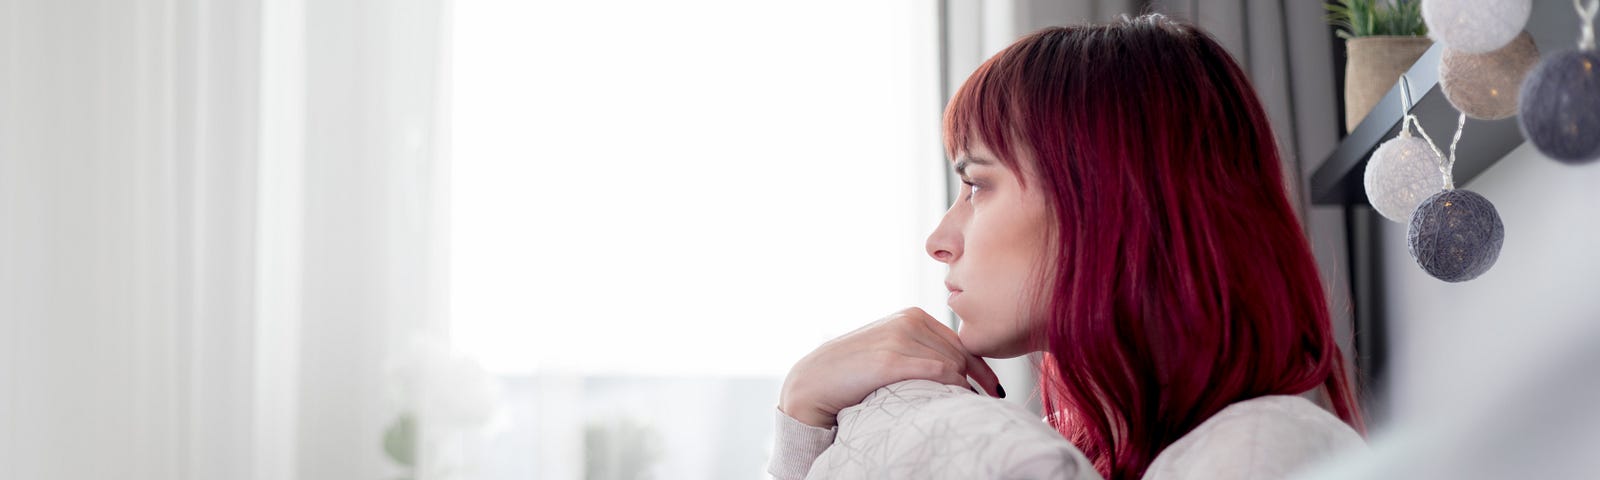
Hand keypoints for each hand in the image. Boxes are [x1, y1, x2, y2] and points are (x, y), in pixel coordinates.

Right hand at [778, 307, 1001, 427]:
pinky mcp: (891, 360)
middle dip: (979, 378)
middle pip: (961, 352)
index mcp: (911, 315)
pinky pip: (939, 372)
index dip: (981, 365)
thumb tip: (958, 369)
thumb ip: (919, 348)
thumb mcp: (890, 348)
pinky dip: (955, 387)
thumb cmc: (854, 369)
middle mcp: (908, 321)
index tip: (992, 387)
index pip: (960, 340)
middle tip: (991, 400)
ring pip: (953, 363)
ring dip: (967, 386)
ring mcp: (899, 339)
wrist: (816, 379)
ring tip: (974, 406)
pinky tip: (959, 400)